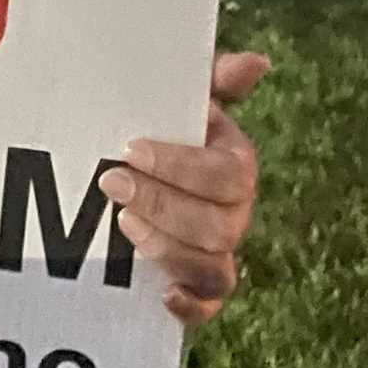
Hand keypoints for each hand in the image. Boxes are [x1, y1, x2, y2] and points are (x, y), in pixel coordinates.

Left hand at [104, 52, 267, 328]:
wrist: (128, 172)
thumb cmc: (154, 129)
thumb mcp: (176, 100)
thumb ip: (212, 82)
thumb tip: (256, 62)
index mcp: (234, 166)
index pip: (228, 174)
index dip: (182, 166)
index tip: (131, 150)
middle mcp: (233, 213)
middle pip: (219, 225)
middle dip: (163, 205)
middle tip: (112, 184)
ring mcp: (217, 252)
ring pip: (213, 265)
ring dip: (167, 247)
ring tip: (121, 224)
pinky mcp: (197, 286)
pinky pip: (209, 306)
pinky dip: (191, 305)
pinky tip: (164, 294)